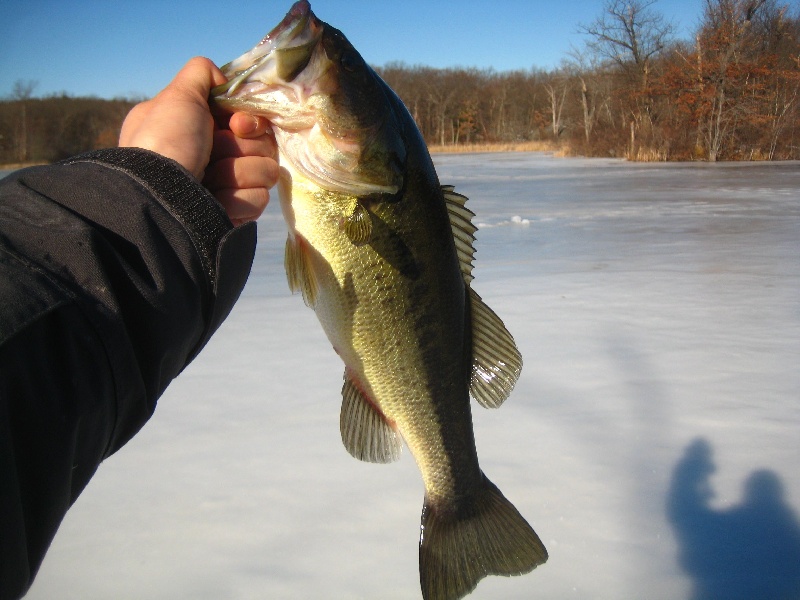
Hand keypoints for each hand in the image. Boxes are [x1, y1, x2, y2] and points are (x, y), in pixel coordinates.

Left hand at [119, 57, 277, 224]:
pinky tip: (215, 201)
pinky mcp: (237, 212)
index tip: (236, 125)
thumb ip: (201, 73)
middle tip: (215, 154)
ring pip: (265, 172)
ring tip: (211, 181)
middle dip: (241, 148)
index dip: (248, 121)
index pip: (251, 120)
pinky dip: (237, 199)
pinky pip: (258, 199)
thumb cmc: (166, 141)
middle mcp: (216, 156)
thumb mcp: (177, 95)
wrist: (159, 196)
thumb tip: (222, 79)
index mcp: (205, 130)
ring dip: (238, 174)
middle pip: (263, 144)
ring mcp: (228, 186)